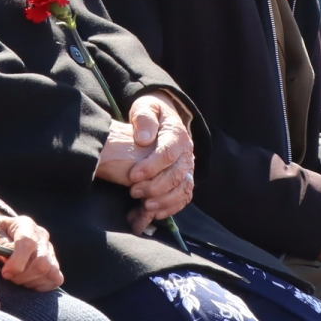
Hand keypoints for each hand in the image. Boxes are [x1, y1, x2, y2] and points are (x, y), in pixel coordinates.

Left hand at [0, 213, 64, 291]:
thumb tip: (7, 257)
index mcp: (25, 225)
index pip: (28, 244)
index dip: (17, 263)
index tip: (5, 273)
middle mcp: (41, 236)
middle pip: (42, 262)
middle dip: (23, 276)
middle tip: (8, 277)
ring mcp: (50, 250)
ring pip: (51, 272)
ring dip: (31, 281)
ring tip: (17, 279)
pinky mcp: (54, 263)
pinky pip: (56, 279)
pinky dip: (42, 285)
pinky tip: (28, 282)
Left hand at [94, 93, 194, 229]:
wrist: (162, 120)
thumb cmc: (150, 115)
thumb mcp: (145, 107)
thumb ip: (144, 118)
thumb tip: (144, 139)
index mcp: (177, 134)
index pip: (168, 153)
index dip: (151, 167)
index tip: (132, 176)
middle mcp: (187, 153)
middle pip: (176, 175)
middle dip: (155, 187)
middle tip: (133, 192)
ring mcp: (188, 168)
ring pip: (183, 189)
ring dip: (164, 201)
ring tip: (144, 206)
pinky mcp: (185, 179)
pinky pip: (184, 197)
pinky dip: (171, 208)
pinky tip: (154, 213)